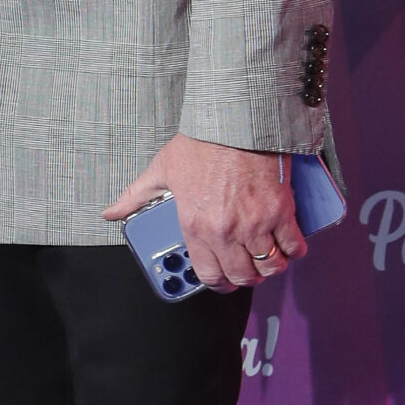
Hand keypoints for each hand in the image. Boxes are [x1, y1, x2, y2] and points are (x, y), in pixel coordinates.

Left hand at [103, 134, 304, 290]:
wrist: (235, 120)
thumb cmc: (201, 143)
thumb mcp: (161, 171)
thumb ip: (135, 197)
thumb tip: (111, 213)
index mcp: (195, 226)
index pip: (208, 274)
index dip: (218, 284)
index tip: (223, 282)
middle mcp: (225, 231)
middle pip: (242, 275)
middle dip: (246, 278)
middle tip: (248, 271)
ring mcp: (255, 223)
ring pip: (270, 266)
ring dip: (271, 267)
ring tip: (269, 259)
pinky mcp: (281, 211)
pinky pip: (294, 245)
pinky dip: (294, 250)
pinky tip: (290, 245)